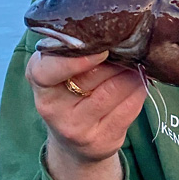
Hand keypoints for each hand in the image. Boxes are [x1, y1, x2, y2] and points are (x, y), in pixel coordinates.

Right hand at [25, 51, 147, 179]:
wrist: (74, 143)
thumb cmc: (70, 92)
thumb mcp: (60, 70)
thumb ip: (76, 52)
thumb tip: (115, 36)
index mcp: (39, 81)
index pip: (46, 71)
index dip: (74, 60)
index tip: (101, 51)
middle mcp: (53, 108)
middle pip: (92, 76)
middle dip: (117, 58)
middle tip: (131, 45)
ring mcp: (77, 128)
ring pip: (115, 89)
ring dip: (133, 71)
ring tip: (137, 61)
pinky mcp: (101, 140)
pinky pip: (130, 107)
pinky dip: (139, 89)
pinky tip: (140, 81)